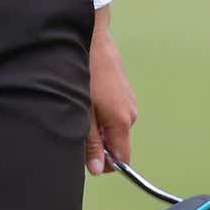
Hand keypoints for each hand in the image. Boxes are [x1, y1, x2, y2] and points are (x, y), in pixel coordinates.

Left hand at [86, 25, 138, 176]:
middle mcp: (130, 114)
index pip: (123, 159)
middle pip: (117, 143)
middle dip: (99, 142)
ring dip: (99, 125)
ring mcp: (130, 101)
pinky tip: (89, 96)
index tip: (88, 156)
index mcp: (121, 121)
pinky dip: (102, 112)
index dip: (105, 164)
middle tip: (78, 125)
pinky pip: (115, 112)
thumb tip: (97, 168)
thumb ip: (91, 142)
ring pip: (114, 127)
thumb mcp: (83, 110)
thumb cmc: (86, 73)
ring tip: (82, 106)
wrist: (92, 40)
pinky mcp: (125, 92)